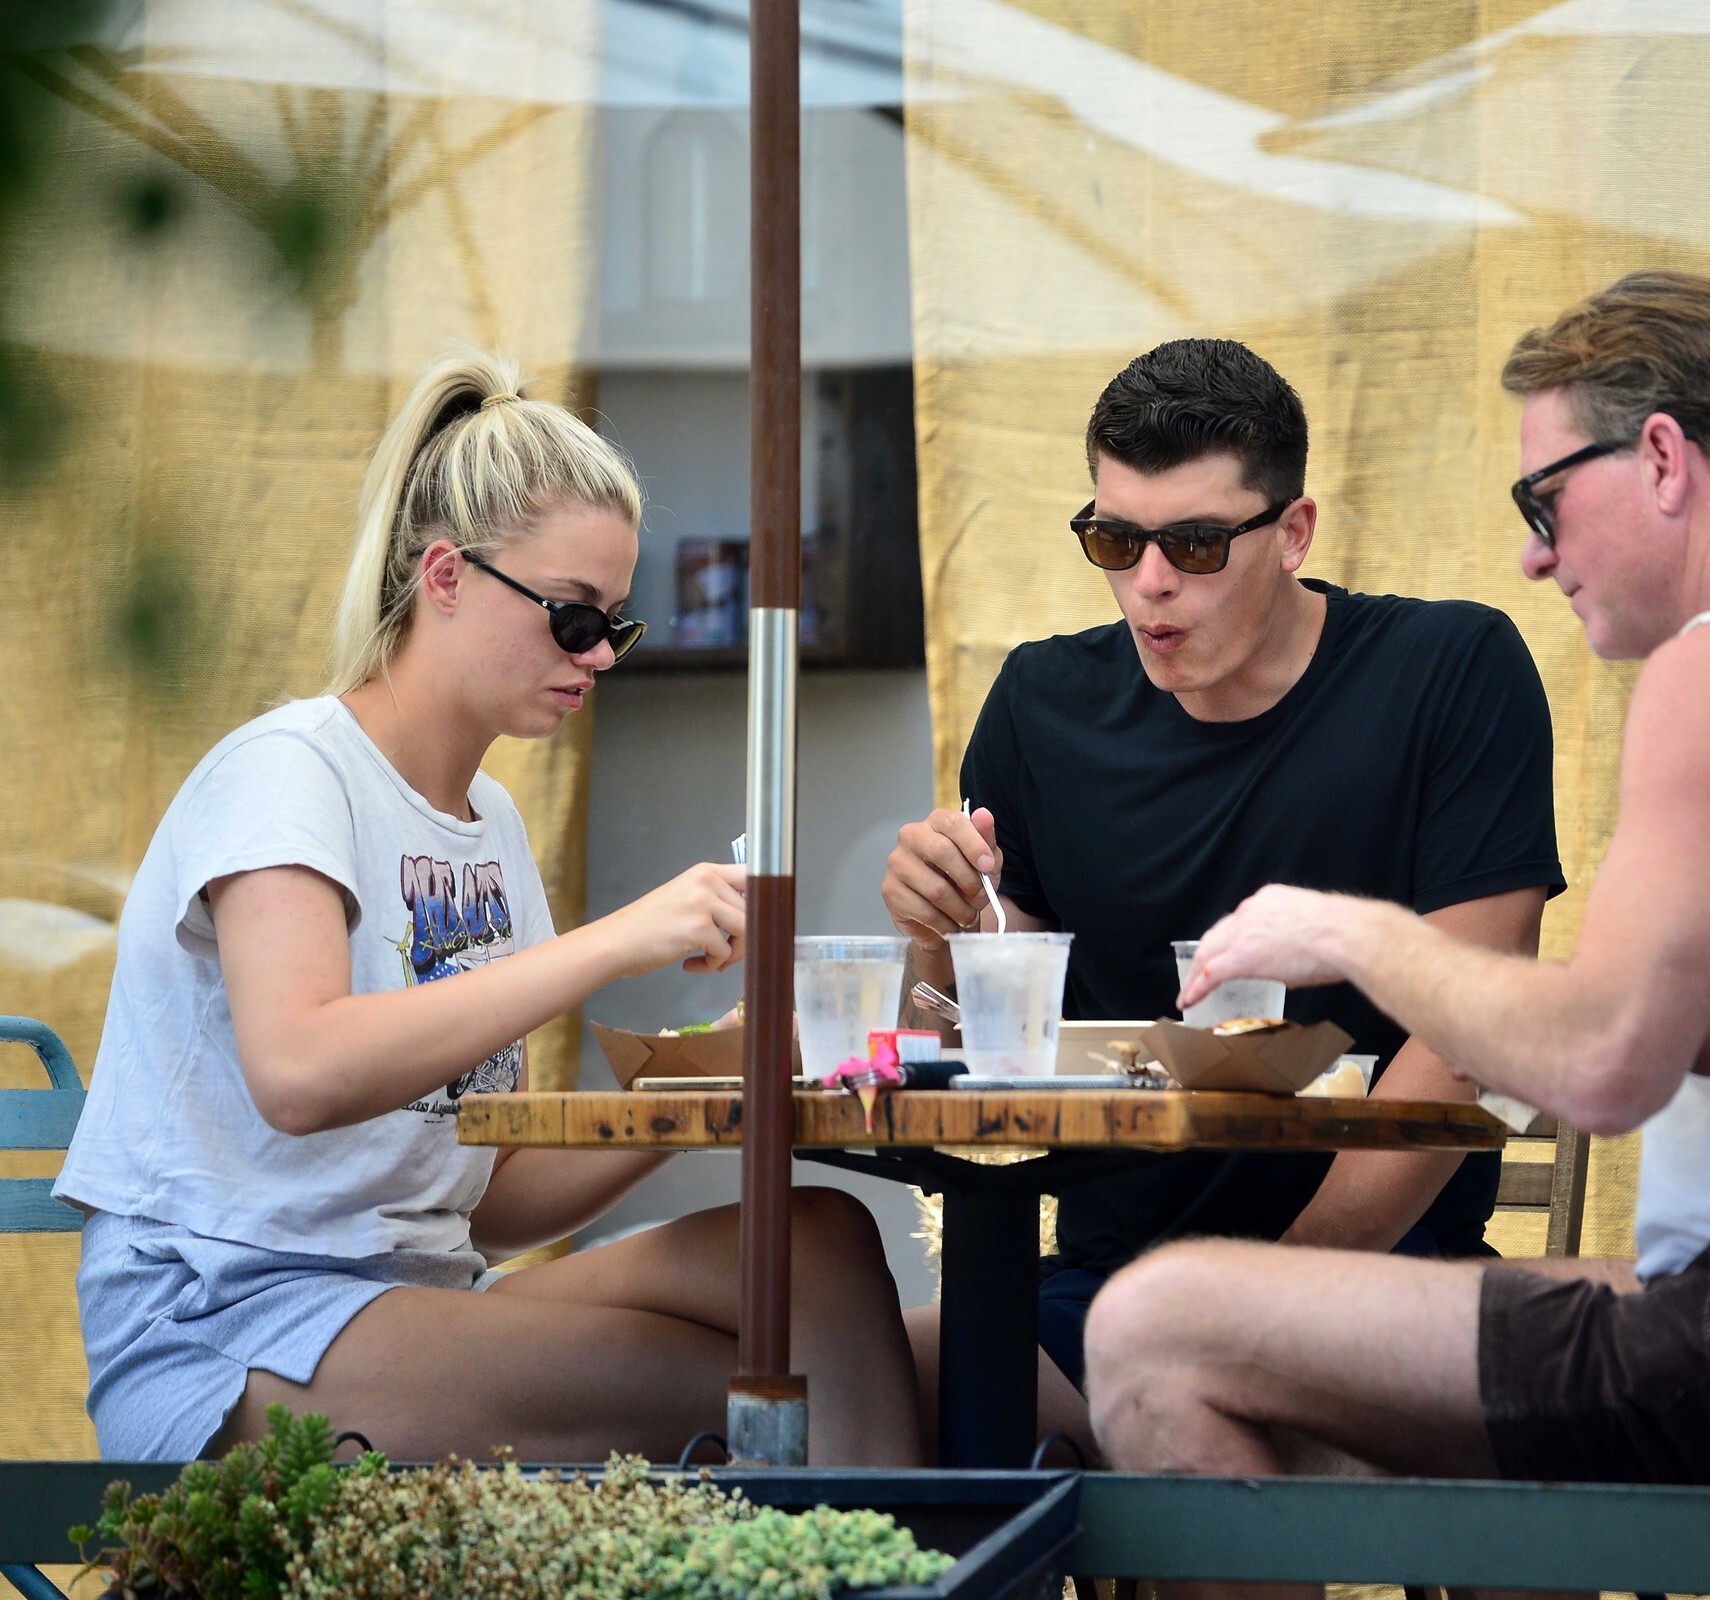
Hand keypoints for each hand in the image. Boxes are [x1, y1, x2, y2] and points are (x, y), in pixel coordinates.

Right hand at [602, 863, 747, 976]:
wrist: (616, 942)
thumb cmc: (647, 927)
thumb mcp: (685, 898)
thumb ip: (716, 899)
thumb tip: (753, 917)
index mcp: (705, 871)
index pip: (751, 877)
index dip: (762, 901)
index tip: (758, 921)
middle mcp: (707, 881)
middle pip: (752, 911)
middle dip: (742, 939)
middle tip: (721, 954)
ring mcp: (703, 903)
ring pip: (745, 931)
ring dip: (731, 954)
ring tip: (710, 961)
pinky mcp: (699, 928)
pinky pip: (724, 952)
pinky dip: (712, 966)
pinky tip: (690, 965)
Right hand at [882, 805, 1002, 948]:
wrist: (944, 915)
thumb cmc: (965, 881)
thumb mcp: (985, 861)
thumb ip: (986, 840)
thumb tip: (984, 815)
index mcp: (936, 822)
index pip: (953, 823)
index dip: (974, 845)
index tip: (989, 867)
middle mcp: (911, 836)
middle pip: (941, 851)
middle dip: (969, 881)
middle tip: (981, 898)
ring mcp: (897, 863)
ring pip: (935, 889)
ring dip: (960, 909)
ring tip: (968, 916)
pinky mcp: (890, 891)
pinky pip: (924, 911)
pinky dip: (945, 923)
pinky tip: (950, 924)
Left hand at [1178, 885, 1357, 1008]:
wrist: (1347, 935)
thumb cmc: (1344, 935)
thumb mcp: (1313, 925)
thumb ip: (1294, 938)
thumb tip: (1292, 961)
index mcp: (1268, 901)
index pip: (1240, 922)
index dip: (1229, 940)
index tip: (1226, 954)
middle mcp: (1251, 911)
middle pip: (1216, 935)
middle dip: (1205, 957)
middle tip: (1196, 975)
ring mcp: (1244, 932)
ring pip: (1208, 953)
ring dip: (1194, 975)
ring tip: (1187, 993)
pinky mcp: (1242, 956)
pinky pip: (1211, 974)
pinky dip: (1196, 988)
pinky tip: (1188, 1001)